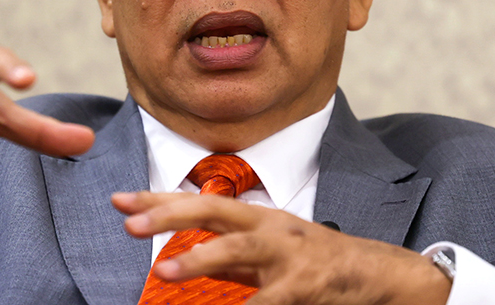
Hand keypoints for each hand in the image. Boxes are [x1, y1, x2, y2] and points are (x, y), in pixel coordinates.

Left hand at [113, 192, 451, 304]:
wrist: (375, 274)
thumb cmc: (314, 262)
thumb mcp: (267, 251)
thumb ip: (227, 254)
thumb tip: (176, 255)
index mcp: (256, 217)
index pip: (198, 203)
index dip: (158, 200)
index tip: (119, 200)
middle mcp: (267, 227)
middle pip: (212, 211)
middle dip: (168, 215)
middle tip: (129, 225)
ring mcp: (286, 255)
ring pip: (236, 250)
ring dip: (197, 259)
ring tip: (162, 269)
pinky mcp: (304, 286)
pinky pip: (267, 301)